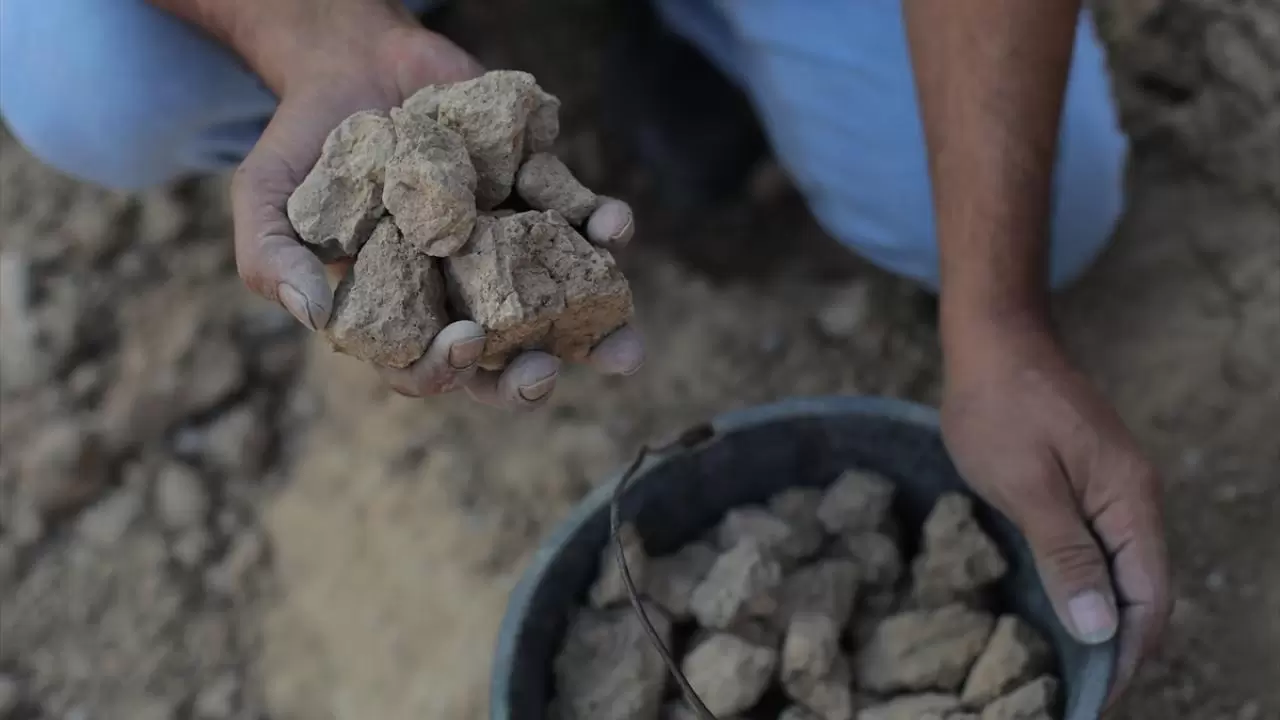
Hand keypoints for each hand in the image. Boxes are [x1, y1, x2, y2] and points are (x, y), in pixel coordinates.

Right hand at [230, 14, 642, 409]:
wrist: (353, 61)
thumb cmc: (306, 143)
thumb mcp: (264, 197)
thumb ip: (271, 257)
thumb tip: (313, 315)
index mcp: (400, 310)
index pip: (424, 365)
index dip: (444, 368)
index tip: (463, 343)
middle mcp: (460, 289)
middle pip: (502, 357)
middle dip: (529, 376)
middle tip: (548, 371)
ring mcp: (504, 245)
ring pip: (558, 305)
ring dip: (597, 329)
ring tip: (623, 348)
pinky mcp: (536, 195)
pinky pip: (578, 221)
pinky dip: (600, 227)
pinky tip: (612, 226)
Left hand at [940, 313, 1170, 707]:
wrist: (994, 339)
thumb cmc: (999, 406)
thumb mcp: (1024, 485)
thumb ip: (1065, 553)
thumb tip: (1103, 625)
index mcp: (1129, 500)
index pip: (1148, 597)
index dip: (1127, 653)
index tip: (1095, 697)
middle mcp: (1135, 498)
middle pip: (1144, 590)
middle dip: (1120, 646)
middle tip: (1077, 692)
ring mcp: (1114, 489)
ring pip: (1124, 571)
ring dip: (1105, 620)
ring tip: (1069, 666)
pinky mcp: (1088, 482)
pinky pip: (1102, 547)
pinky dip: (1088, 586)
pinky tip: (1062, 609)